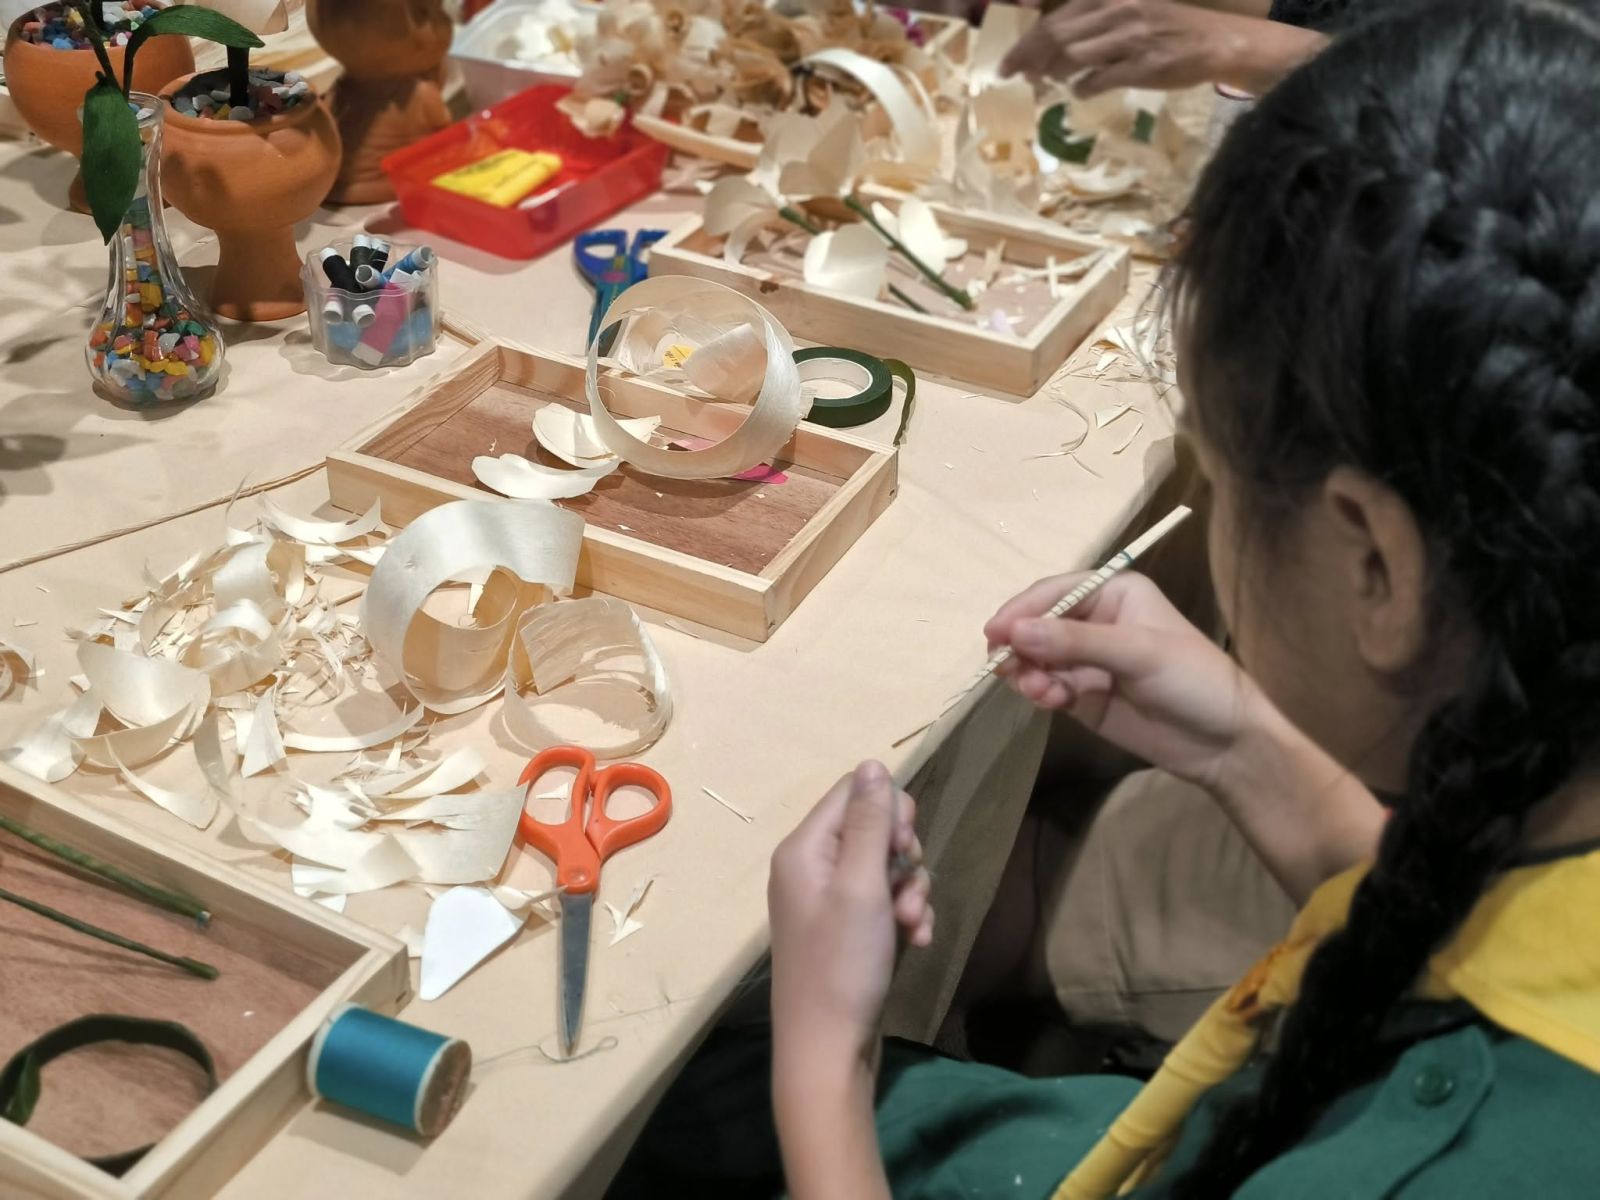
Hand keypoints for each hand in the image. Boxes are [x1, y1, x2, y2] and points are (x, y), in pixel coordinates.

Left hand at [769, 761, 931, 1073]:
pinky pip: (886, 902)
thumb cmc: (842, 963)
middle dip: (905, 855)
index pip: (853, 792)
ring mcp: (830, 901)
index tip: (905, 845)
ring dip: (911, 890)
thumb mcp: (861, 885)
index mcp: (804, 848)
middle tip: (906, 887)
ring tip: (910, 923)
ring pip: (888, 867)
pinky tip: (916, 940)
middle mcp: (811, 868)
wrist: (829, 1048)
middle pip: (874, 827)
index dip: (890, 810)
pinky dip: (906, 915)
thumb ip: (870, 823)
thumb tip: (873, 764)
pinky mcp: (849, 930)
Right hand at [985, 571, 1264, 791]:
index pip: (1054, 592)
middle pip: (1038, 624)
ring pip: (1037, 658)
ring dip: (1028, 673)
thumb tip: (1015, 633)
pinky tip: (1049, 702)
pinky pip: (1047, 687)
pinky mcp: (1082, 696)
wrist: (1225, 743)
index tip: (994, 634)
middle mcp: (1095, 621)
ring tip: (1038, 692)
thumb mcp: (1138, 653)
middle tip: (1004, 668)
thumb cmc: (1193, 680)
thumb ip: (1076, 642)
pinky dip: (1040, 693)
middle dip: (1020, 645)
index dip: (1021, 610)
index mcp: (1114, 593)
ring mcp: (1087, 661)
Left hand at [1001, 0, 1308, 95]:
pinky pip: (1099, 80)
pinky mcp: (1142, 66)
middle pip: (1056, 37)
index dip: (1025, 43)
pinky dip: (1083, 89)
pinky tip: (1079, 92)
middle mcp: (1117, 12)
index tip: (1006, 64)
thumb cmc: (1167, 28)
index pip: (1055, 19)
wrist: (1215, 41)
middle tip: (1014, 78)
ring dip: (1053, 75)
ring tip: (1045, 85)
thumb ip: (1090, 25)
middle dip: (1028, 60)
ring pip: (1072, 57)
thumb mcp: (1127, 12)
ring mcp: (1129, 39)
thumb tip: (1050, 48)